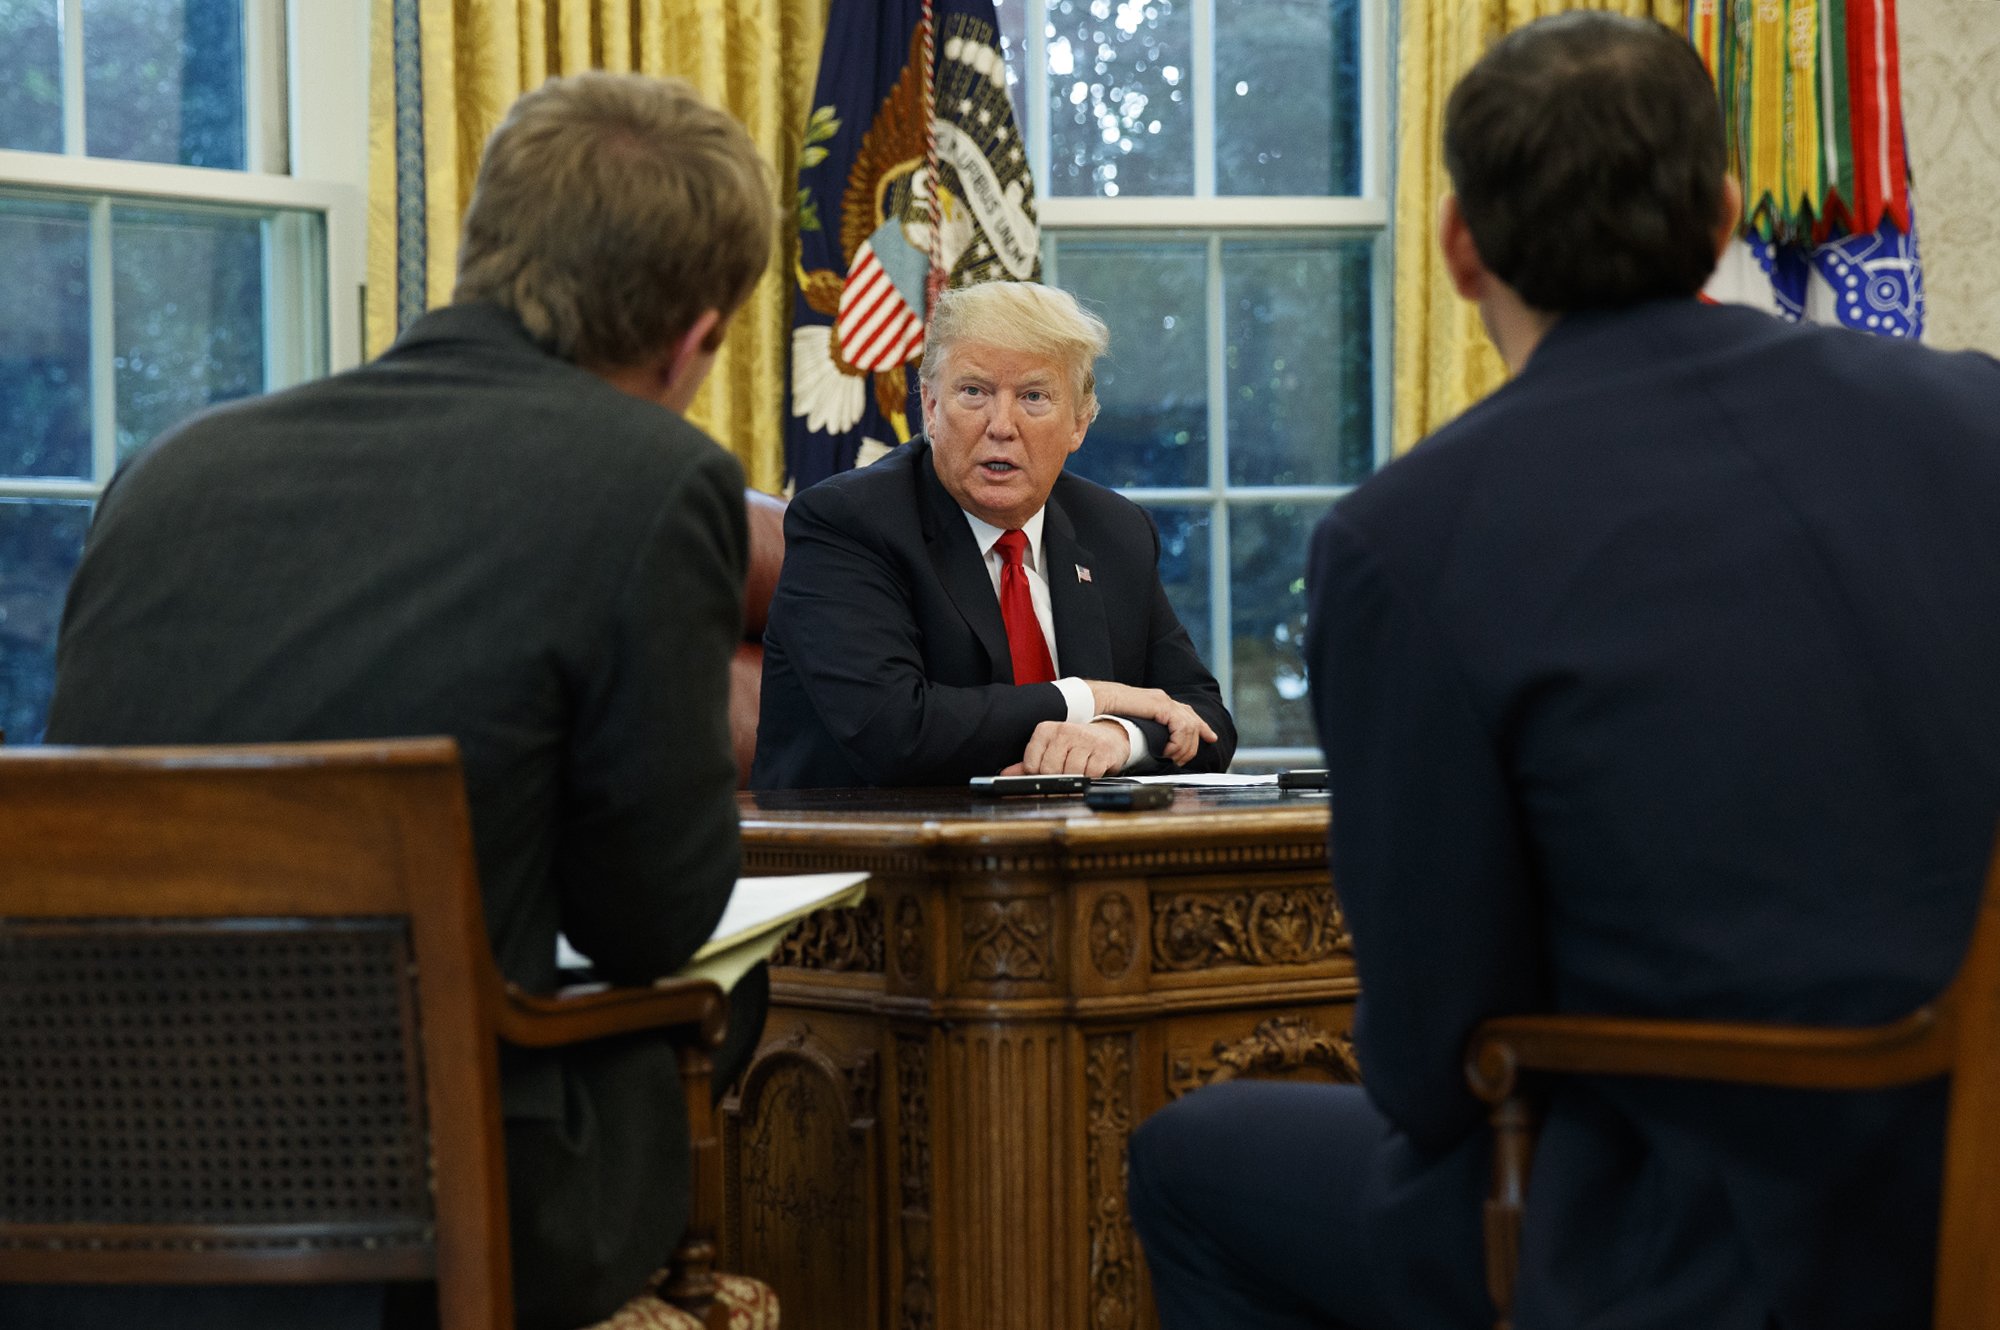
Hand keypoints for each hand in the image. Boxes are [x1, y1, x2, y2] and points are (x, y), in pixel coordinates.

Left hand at [999, 719, 1130, 777]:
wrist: (1110, 736)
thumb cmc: (1076, 746)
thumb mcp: (1051, 750)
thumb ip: (1029, 763)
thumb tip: (1006, 775)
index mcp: (1046, 730)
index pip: (1031, 764)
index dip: (1038, 776)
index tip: (1046, 775)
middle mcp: (1064, 731)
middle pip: (1049, 770)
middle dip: (1056, 780)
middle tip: (1065, 775)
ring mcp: (1085, 739)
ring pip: (1070, 774)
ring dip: (1075, 780)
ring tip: (1079, 772)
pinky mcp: (1103, 750)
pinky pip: (1090, 775)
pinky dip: (1090, 778)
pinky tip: (1091, 769)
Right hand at [1082, 680, 1218, 765]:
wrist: (1096, 701)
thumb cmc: (1107, 713)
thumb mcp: (1132, 724)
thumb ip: (1146, 730)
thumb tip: (1152, 746)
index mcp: (1159, 703)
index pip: (1188, 714)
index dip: (1202, 727)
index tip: (1211, 738)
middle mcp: (1164, 700)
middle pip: (1193, 721)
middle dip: (1194, 743)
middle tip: (1181, 760)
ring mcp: (1163, 701)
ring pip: (1190, 725)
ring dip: (1185, 746)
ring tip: (1172, 758)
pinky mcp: (1159, 706)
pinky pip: (1181, 726)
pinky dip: (1178, 741)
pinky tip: (1167, 751)